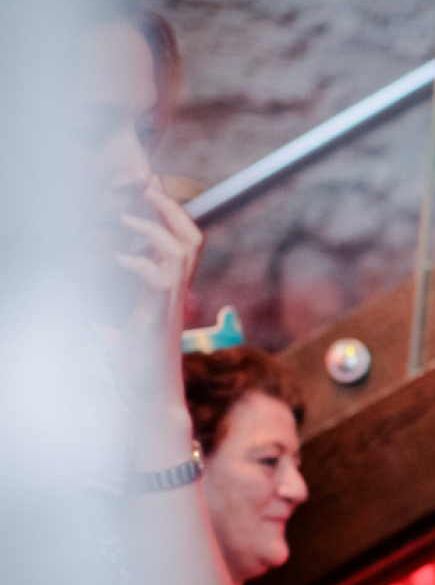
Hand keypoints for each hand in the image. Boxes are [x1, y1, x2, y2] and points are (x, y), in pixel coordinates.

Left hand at [113, 177, 202, 444]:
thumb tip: (91, 294)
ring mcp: (170, 304)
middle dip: (171, 209)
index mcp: (170, 291)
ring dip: (154, 230)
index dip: (173, 213)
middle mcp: (176, 293)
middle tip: (150, 186)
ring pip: (181, 253)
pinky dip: (138, 263)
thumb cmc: (139, 366)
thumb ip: (117, 306)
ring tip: (127, 218)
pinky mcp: (158, 316)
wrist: (151, 398)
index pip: (184, 242)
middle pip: (192, 239)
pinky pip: (158, 279)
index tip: (153, 188)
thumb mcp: (126, 327)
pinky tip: (118, 258)